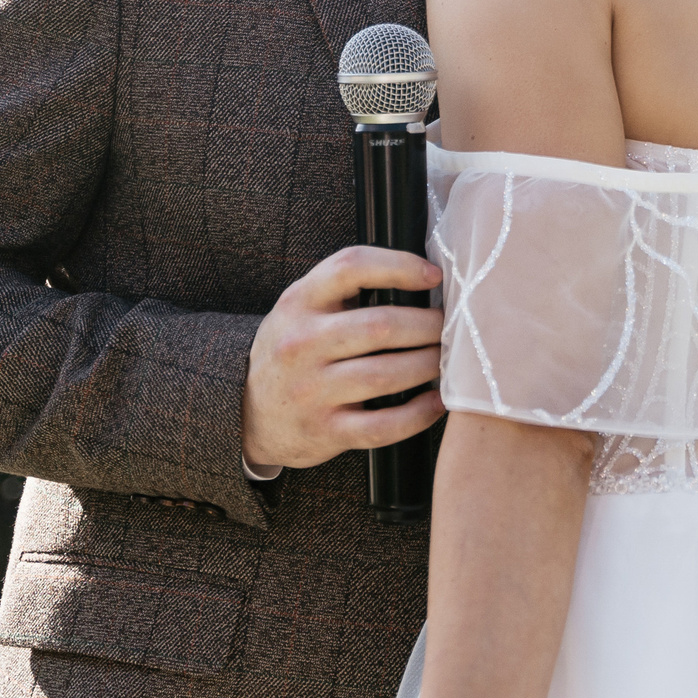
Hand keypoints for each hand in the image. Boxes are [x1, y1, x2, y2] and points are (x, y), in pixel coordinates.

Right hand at [243, 246, 446, 473]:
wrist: (247, 412)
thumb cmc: (292, 350)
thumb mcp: (302, 306)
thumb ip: (345, 286)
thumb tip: (422, 274)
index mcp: (299, 301)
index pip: (351, 267)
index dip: (399, 266)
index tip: (433, 276)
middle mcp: (301, 343)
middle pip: (380, 325)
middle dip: (428, 326)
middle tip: (450, 328)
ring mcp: (311, 390)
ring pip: (386, 374)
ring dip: (428, 365)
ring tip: (445, 359)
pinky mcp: (324, 431)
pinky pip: (382, 426)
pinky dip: (418, 414)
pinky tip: (435, 402)